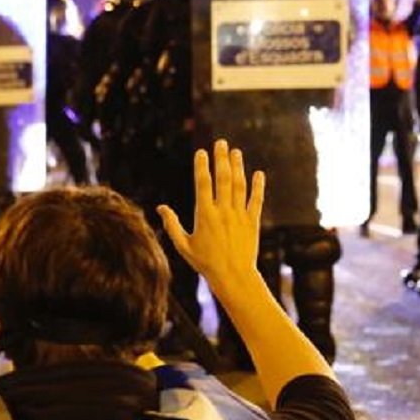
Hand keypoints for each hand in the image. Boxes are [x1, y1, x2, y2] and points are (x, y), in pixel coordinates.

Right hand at [157, 140, 264, 290]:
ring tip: (236, 152)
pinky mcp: (252, 222)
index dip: (202, 166)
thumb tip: (160, 207)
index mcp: (204, 215)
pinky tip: (258, 174)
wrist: (233, 276)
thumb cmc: (205, 263)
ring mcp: (239, 215)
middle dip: (221, 158)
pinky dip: (257, 186)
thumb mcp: (183, 246)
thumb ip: (172, 225)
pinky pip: (256, 200)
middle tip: (221, 142)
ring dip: (238, 167)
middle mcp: (223, 211)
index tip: (201, 152)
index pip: (203, 184)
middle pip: (223, 178)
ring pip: (239, 185)